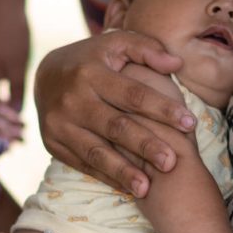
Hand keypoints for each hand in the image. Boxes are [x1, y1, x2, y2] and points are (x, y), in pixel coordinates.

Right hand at [0, 1, 29, 140]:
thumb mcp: (18, 64)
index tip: (15, 141)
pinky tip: (15, 106)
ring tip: (20, 126)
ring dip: (2, 116)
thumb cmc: (12, 32)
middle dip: (1, 128)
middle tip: (20, 139)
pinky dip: (1, 103)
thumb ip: (15, 90)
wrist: (3, 2)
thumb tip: (15, 113)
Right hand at [33, 31, 194, 197]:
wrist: (43, 75)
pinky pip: (83, 164)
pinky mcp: (53, 143)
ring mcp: (60, 124)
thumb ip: (147, 48)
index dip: (162, 109)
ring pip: (96, 152)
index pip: (133, 94)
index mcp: (92, 72)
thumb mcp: (116, 44)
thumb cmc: (92, 59)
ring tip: (146, 189)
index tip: (189, 123)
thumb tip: (177, 63)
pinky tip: (127, 189)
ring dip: (122, 172)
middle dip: (145, 145)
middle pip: (115, 126)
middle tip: (171, 162)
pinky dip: (105, 177)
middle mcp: (73, 99)